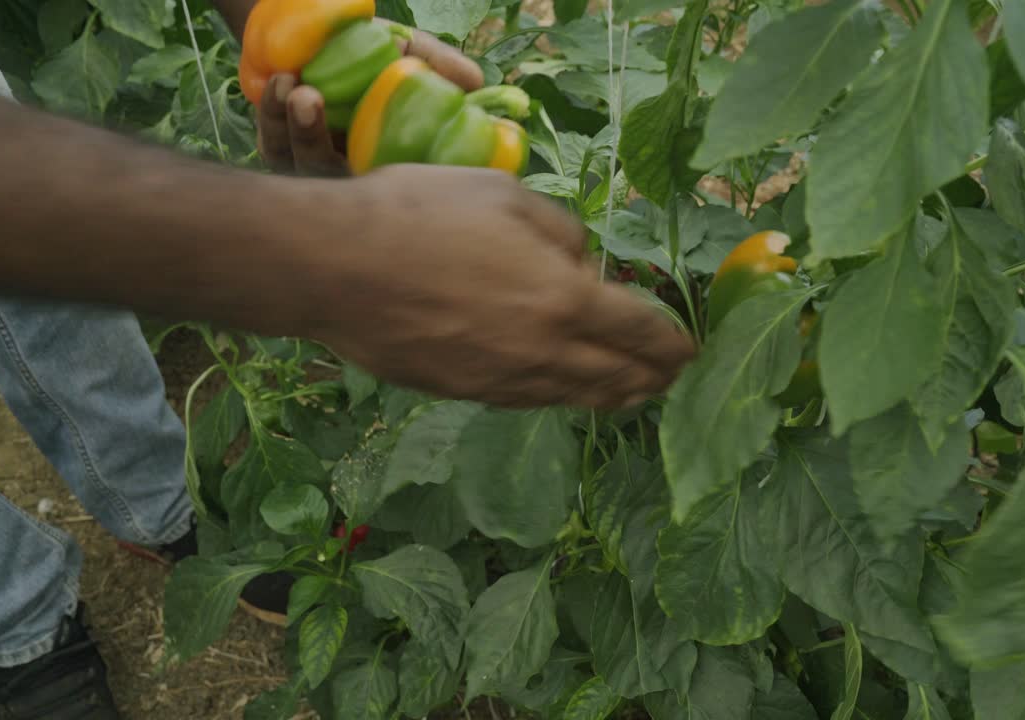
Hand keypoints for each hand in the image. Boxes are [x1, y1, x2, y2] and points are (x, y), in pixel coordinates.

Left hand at [256, 22, 483, 175]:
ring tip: (295, 85)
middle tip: (312, 99)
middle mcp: (354, 175)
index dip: (399, 183)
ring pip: (301, 169)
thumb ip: (439, 65)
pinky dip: (272, 113)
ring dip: (295, 128)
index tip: (391, 151)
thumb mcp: (409, 49)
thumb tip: (475, 83)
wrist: (324, 37)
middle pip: (339, 191)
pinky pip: (273, 145)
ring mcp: (315, 168)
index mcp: (392, 164)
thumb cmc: (377, 51)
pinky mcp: (281, 151)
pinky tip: (281, 81)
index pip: (399, 195)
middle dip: (320, 147)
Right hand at [293, 165, 696, 408]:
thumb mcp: (504, 195)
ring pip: (574, 398)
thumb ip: (560, 232)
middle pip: (617, 379)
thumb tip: (583, 261)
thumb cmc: (419, 213)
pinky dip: (561, 395)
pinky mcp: (464, 393)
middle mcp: (542, 352)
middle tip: (671, 378)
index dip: (673, 344)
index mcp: (564, 297)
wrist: (333, 267)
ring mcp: (501, 381)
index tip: (690, 349)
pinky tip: (563, 388)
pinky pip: (529, 400)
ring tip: (631, 393)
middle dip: (653, 379)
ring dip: (611, 395)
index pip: (641, 333)